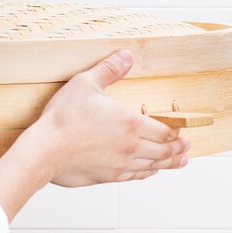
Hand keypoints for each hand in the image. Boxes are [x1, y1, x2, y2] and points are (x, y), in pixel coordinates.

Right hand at [36, 49, 189, 186]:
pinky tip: (150, 171)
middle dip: (179, 149)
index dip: (177, 132)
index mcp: (132, 124)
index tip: (183, 131)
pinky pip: (136, 176)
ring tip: (180, 162)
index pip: (165, 131)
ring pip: (154, 166)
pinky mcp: (110, 176)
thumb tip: (126, 55)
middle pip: (165, 151)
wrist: (44, 152)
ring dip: (169, 163)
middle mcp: (132, 147)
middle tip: (187, 147)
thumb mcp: (85, 83)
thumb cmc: (63, 119)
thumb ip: (109, 69)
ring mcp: (122, 164)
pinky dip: (148, 173)